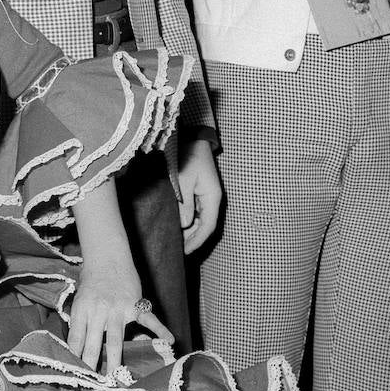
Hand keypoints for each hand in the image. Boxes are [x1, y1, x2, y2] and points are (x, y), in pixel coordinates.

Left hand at [67, 262, 171, 374]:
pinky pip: (149, 318)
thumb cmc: (91, 281)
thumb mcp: (80, 301)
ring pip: (116, 338)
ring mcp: (118, 308)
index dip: (75, 356)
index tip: (76, 371)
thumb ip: (81, 323)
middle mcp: (99, 310)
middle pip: (94, 342)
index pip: (77, 338)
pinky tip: (169, 340)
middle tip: (93, 381)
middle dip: (92, 363)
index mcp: (83, 310)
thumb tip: (79, 348)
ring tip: (115, 376)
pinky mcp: (135, 303)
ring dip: (115, 359)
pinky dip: (160, 329)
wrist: (107, 256)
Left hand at [177, 137, 222, 253]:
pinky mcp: (200, 192)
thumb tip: (184, 225)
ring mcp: (207, 195)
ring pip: (201, 220)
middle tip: (178, 250)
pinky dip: (189, 220)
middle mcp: (212, 198)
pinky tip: (179, 225)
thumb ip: (184, 203)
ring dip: (190, 230)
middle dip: (193, 238)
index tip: (186, 251)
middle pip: (205, 225)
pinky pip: (197, 211)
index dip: (198, 240)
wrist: (192, 139)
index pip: (208, 226)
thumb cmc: (187, 156)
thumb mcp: (183, 179)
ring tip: (177, 240)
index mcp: (212, 196)